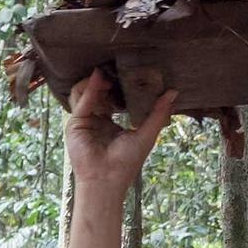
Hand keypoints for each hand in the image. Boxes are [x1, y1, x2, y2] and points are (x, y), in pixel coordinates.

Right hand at [65, 70, 177, 192]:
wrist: (107, 181)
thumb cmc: (126, 163)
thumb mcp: (147, 134)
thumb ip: (158, 113)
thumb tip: (173, 92)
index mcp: (110, 123)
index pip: (112, 98)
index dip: (120, 85)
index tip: (132, 72)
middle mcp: (96, 119)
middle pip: (98, 92)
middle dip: (107, 79)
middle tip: (119, 67)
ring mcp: (84, 120)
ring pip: (86, 92)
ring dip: (97, 81)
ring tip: (109, 73)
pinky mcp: (74, 122)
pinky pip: (81, 100)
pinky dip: (90, 88)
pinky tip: (99, 78)